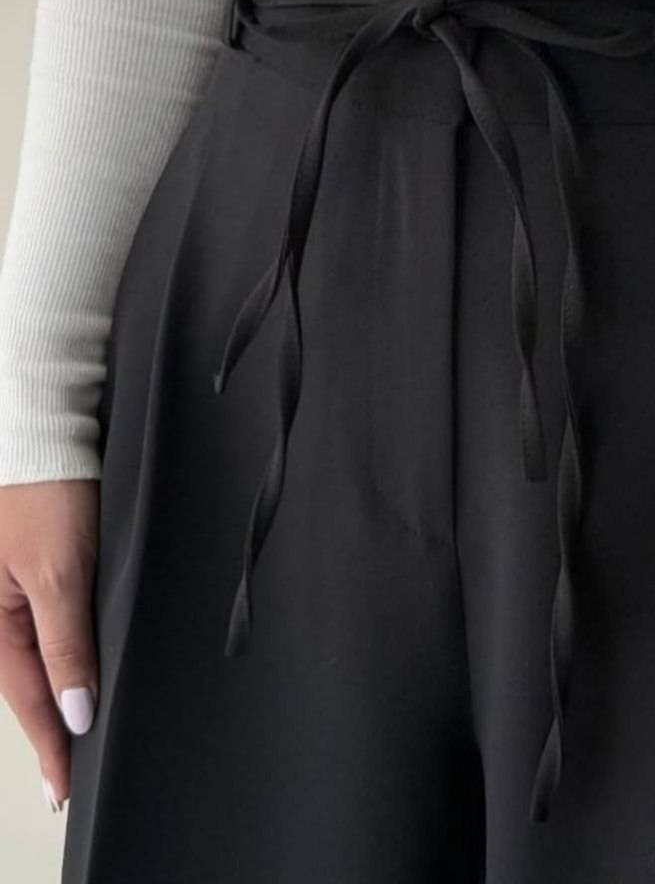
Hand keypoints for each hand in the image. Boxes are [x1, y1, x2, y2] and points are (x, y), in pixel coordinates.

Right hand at [0, 480, 99, 813]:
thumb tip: (76, 710)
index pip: (27, 701)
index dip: (51, 746)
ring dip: (52, 697)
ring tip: (73, 740)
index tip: (65, 790)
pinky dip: (55, 661)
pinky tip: (72, 678)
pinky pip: (38, 631)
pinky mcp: (27, 574)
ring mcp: (8, 594)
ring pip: (31, 661)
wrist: (46, 434)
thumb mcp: (60, 573)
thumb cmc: (47, 492)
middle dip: (50, 727)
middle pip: (25, 686)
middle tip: (70, 777)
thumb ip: (66, 644)